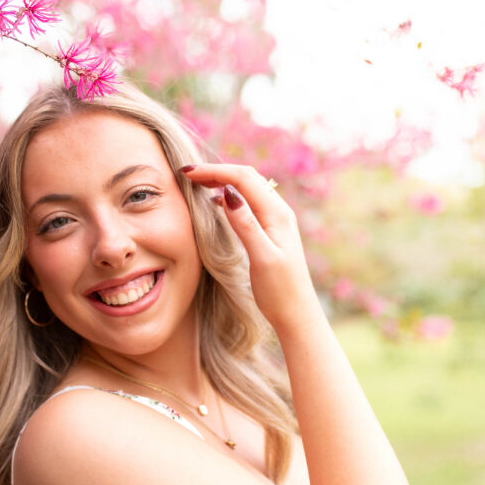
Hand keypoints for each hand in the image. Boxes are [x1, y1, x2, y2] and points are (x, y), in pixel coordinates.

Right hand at [181, 164, 320, 332]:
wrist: (297, 314)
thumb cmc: (280, 291)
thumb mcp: (262, 259)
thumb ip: (246, 226)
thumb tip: (228, 193)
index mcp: (276, 214)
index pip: (243, 179)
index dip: (215, 171)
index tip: (187, 173)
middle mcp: (279, 211)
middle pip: (246, 177)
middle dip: (217, 170)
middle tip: (187, 174)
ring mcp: (276, 220)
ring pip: (247, 187)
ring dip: (223, 180)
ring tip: (197, 182)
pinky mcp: (271, 230)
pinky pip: (249, 202)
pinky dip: (229, 195)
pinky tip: (215, 202)